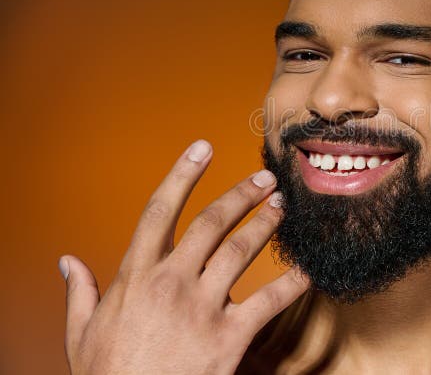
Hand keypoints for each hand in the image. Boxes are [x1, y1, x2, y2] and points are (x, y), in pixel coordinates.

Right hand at [59, 139, 308, 373]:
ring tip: (282, 208)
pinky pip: (269, 301)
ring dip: (265, 225)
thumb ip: (79, 292)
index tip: (202, 148)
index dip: (182, 175)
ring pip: (240, 251)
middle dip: (240, 195)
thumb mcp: (80, 334)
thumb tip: (67, 261)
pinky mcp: (229, 337)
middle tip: (264, 179)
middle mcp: (170, 285)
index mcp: (135, 278)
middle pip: (210, 224)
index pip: (160, 212)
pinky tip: (307, 267)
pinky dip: (292, 282)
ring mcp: (201, 309)